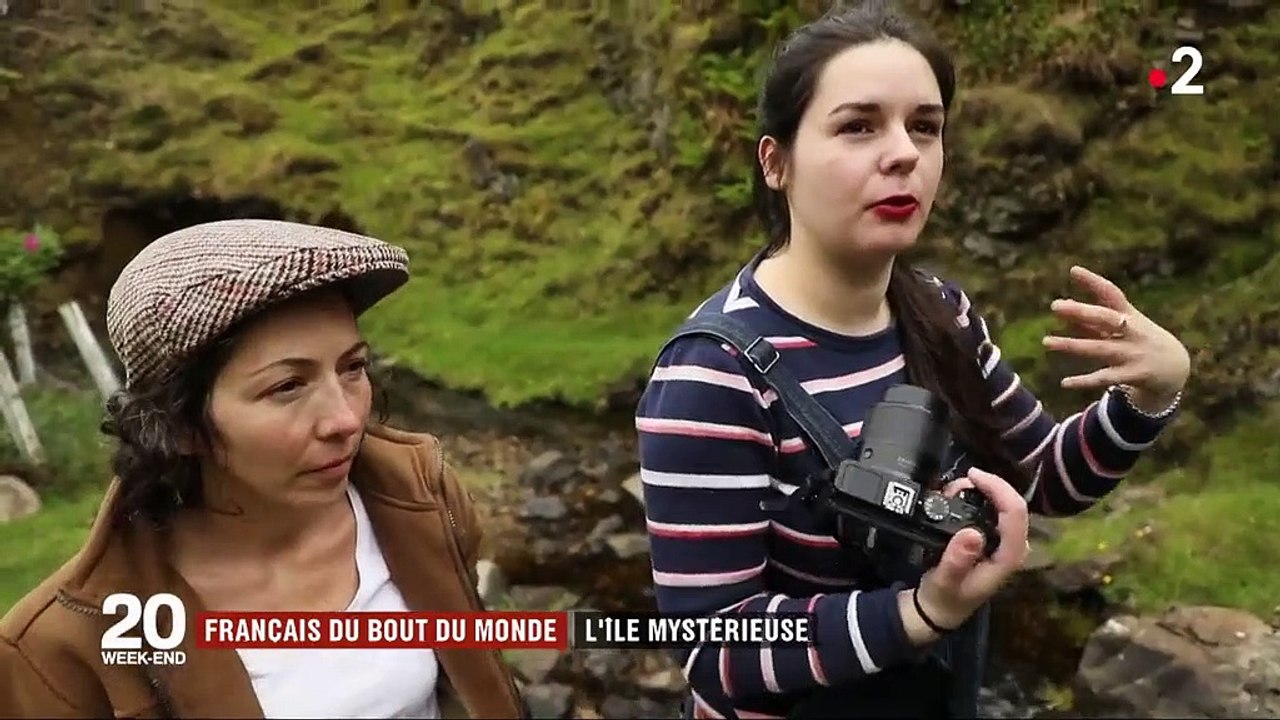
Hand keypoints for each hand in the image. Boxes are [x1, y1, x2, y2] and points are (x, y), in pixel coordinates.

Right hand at [902, 468, 1029, 636]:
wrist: (940, 608)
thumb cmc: (944, 597)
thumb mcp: (944, 582)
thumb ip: (957, 561)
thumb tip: (972, 533)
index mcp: (1008, 557)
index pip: (1015, 513)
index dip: (998, 488)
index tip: (972, 476)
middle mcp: (1012, 546)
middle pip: (1012, 504)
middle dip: (987, 486)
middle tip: (956, 484)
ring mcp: (1005, 542)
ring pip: (1004, 504)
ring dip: (981, 490)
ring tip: (952, 491)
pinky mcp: (994, 538)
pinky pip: (994, 510)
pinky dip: (978, 497)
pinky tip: (958, 497)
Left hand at [1042, 265, 1189, 410]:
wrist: (1177, 368)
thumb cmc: (1140, 339)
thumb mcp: (1123, 325)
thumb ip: (1092, 318)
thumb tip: (1063, 307)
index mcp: (1129, 315)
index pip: (1112, 294)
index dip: (1094, 282)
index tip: (1073, 270)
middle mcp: (1132, 331)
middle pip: (1105, 319)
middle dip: (1081, 311)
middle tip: (1055, 306)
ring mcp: (1133, 353)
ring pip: (1099, 348)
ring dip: (1072, 345)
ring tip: (1046, 342)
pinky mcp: (1133, 375)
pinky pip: (1105, 378)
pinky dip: (1084, 381)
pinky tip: (1064, 383)